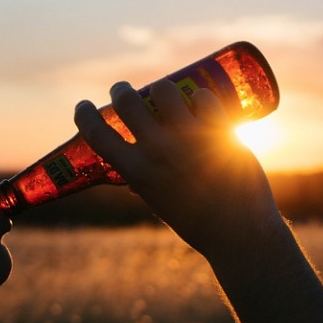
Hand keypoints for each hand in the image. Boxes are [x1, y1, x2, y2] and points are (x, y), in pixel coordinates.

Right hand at [74, 79, 283, 257]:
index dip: (84, 115)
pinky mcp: (219, 131)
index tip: (83, 106)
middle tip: (123, 91)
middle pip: (127, 101)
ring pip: (164, 90)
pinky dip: (200, 97)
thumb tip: (134, 176)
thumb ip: (145, 183)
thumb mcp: (159, 203)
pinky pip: (203, 97)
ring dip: (162, 90)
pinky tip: (201, 104)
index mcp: (136, 172)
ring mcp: (189, 138)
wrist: (238, 233)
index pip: (96, 133)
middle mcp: (158, 151)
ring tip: (167, 96)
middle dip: (120, 90)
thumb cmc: (196, 222)